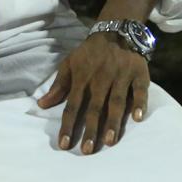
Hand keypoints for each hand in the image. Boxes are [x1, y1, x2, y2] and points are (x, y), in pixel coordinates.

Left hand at [36, 32, 149, 154]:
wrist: (116, 30)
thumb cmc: (90, 53)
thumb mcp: (70, 63)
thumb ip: (58, 85)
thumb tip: (42, 105)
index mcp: (82, 78)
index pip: (72, 105)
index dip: (68, 125)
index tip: (64, 145)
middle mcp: (101, 78)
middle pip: (94, 107)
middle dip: (90, 130)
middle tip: (87, 151)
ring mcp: (121, 76)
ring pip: (116, 101)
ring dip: (113, 121)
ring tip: (110, 141)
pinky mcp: (139, 74)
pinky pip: (140, 90)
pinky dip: (140, 103)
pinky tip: (138, 118)